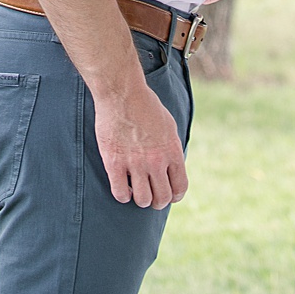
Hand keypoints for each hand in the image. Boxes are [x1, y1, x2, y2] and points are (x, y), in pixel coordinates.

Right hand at [92, 82, 186, 207]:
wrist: (121, 92)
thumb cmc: (144, 104)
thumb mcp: (168, 126)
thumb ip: (171, 149)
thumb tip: (171, 165)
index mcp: (172, 151)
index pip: (180, 187)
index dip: (175, 196)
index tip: (168, 195)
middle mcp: (156, 161)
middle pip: (162, 197)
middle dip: (158, 201)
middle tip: (151, 196)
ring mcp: (135, 163)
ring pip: (142, 200)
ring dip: (140, 200)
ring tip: (135, 192)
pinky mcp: (114, 162)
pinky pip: (120, 193)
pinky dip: (123, 196)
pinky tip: (122, 188)